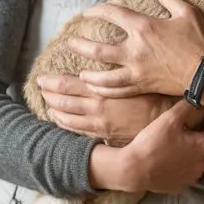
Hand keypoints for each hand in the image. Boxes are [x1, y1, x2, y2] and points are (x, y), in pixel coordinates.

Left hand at [38, 73, 176, 146]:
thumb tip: (103, 68)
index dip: (52, 81)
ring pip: (66, 117)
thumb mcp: (132, 79)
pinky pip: (77, 131)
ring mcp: (97, 123)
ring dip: (54, 109)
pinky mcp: (103, 134)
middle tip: (39, 88)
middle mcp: (95, 107)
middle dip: (48, 93)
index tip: (42, 77)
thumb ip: (115, 75)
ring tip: (46, 102)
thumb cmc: (153, 95)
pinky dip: (65, 125)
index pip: (68, 84)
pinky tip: (60, 121)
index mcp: (101, 90)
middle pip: (62, 100)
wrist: (164, 121)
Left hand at [69, 0, 203, 98]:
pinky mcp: (143, 86)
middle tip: (71, 44)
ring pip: (103, 76)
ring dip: (88, 74)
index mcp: (144, 28)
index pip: (113, 14)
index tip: (89, 12)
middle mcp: (135, 50)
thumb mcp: (188, 13)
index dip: (97, 11)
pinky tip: (96, 89)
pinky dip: (103, 89)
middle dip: (81, 46)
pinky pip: (117, 90)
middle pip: (98, 50)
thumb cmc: (200, 42)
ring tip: (80, 73)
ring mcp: (137, 71)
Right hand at [88, 101, 203, 193]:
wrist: (134, 170)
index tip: (198, 116)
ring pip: (197, 160)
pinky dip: (181, 167)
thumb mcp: (170, 118)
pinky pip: (185, 173)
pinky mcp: (181, 187)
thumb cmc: (153, 142)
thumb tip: (198, 98)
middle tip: (182, 130)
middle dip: (198, 136)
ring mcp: (192, 178)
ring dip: (191, 153)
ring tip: (175, 146)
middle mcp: (203, 165)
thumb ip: (187, 106)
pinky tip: (169, 161)